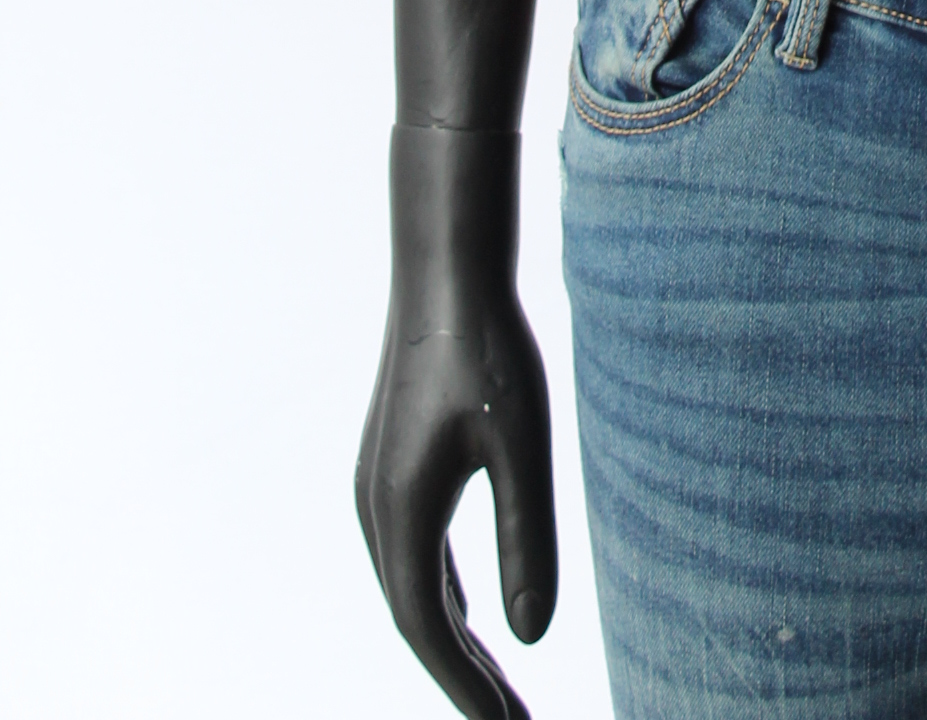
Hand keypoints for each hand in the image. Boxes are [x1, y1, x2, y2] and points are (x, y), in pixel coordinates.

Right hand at [355, 128, 556, 717]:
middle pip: (416, 618)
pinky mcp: (392, 465)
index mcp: (399, 513)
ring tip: (496, 689)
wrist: (444, 266)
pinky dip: (441, 594)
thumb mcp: (520, 445)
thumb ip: (526, 539)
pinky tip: (472, 611)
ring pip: (412, 586)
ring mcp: (378, 486)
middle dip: (462, 676)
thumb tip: (532, 638)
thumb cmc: (487, 348)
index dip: (466, 687)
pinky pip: (413, 553)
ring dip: (451, 639)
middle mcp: (376, 508)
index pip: (428, 631)